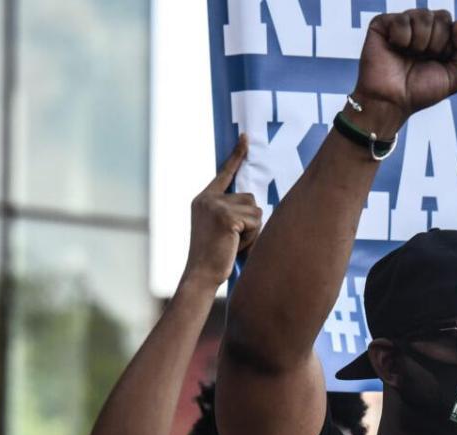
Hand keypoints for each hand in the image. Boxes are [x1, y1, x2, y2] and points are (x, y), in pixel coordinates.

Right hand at [184, 135, 262, 287]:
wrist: (200, 275)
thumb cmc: (214, 258)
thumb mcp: (220, 229)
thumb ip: (232, 213)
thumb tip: (256, 206)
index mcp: (203, 199)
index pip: (225, 173)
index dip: (236, 155)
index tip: (245, 137)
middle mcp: (208, 199)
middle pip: (249, 198)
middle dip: (250, 222)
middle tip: (232, 241)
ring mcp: (216, 206)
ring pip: (255, 210)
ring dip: (252, 230)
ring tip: (233, 244)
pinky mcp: (226, 217)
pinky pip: (255, 221)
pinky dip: (251, 237)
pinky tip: (234, 246)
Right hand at [351, 10, 456, 133]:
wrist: (391, 102)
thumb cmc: (419, 93)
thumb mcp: (455, 78)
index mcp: (438, 38)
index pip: (454, 24)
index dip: (449, 45)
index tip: (437, 62)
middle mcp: (420, 29)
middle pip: (442, 17)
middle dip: (437, 43)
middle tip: (422, 59)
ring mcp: (402, 25)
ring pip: (423, 16)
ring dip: (420, 41)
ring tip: (409, 55)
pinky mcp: (382, 25)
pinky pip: (402, 20)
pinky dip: (401, 38)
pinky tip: (395, 48)